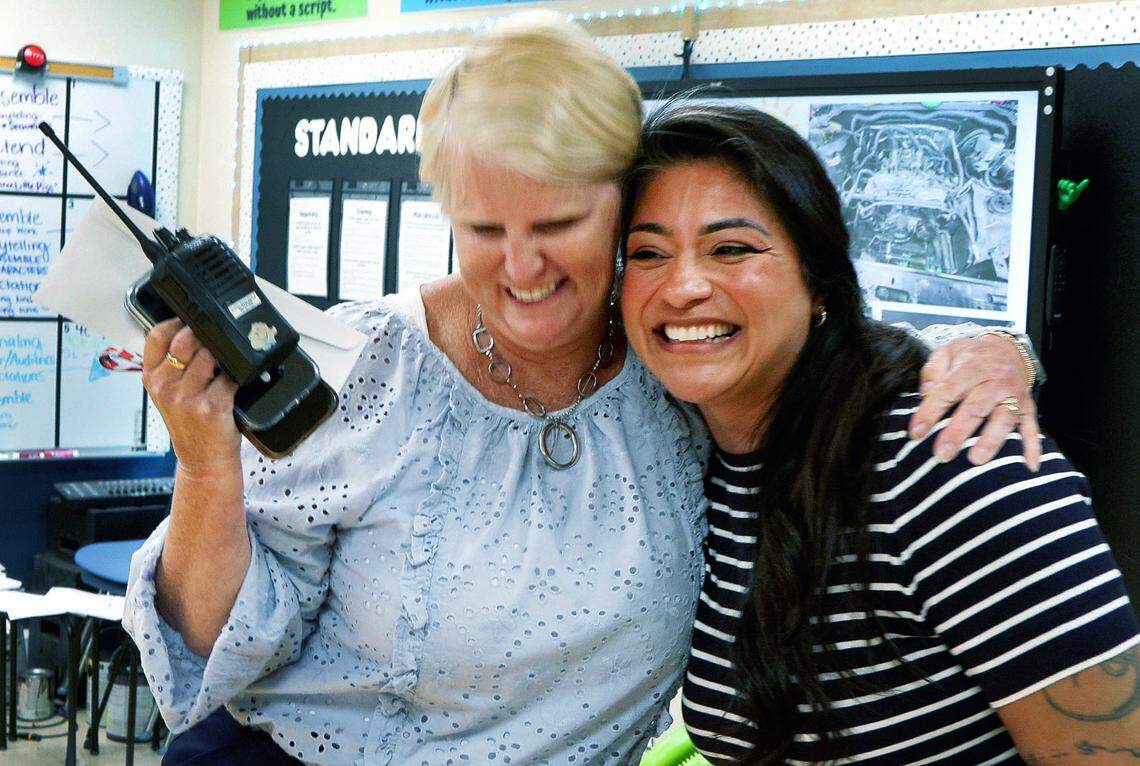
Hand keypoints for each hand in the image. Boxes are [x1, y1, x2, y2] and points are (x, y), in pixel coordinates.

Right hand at [142, 318, 241, 473]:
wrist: (202, 459)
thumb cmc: (189, 425)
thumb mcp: (167, 394)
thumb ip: (171, 365)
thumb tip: (189, 330)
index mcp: (151, 378)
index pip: (157, 335)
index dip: (177, 322)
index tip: (191, 321)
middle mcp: (165, 386)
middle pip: (185, 340)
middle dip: (205, 335)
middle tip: (215, 342)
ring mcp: (188, 397)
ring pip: (210, 355)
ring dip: (222, 356)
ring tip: (224, 366)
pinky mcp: (212, 406)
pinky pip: (230, 377)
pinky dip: (237, 376)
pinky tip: (234, 383)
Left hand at [908, 333, 1040, 470]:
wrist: (1007, 347)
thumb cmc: (970, 356)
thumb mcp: (947, 352)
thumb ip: (933, 371)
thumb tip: (925, 393)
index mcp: (971, 367)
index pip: (947, 391)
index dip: (930, 412)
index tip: (916, 432)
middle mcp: (996, 381)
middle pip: (975, 408)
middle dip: (958, 433)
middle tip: (942, 455)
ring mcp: (1014, 395)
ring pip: (1004, 419)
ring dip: (991, 441)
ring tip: (975, 460)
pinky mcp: (1028, 406)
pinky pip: (1032, 426)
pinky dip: (1032, 446)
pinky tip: (1029, 465)